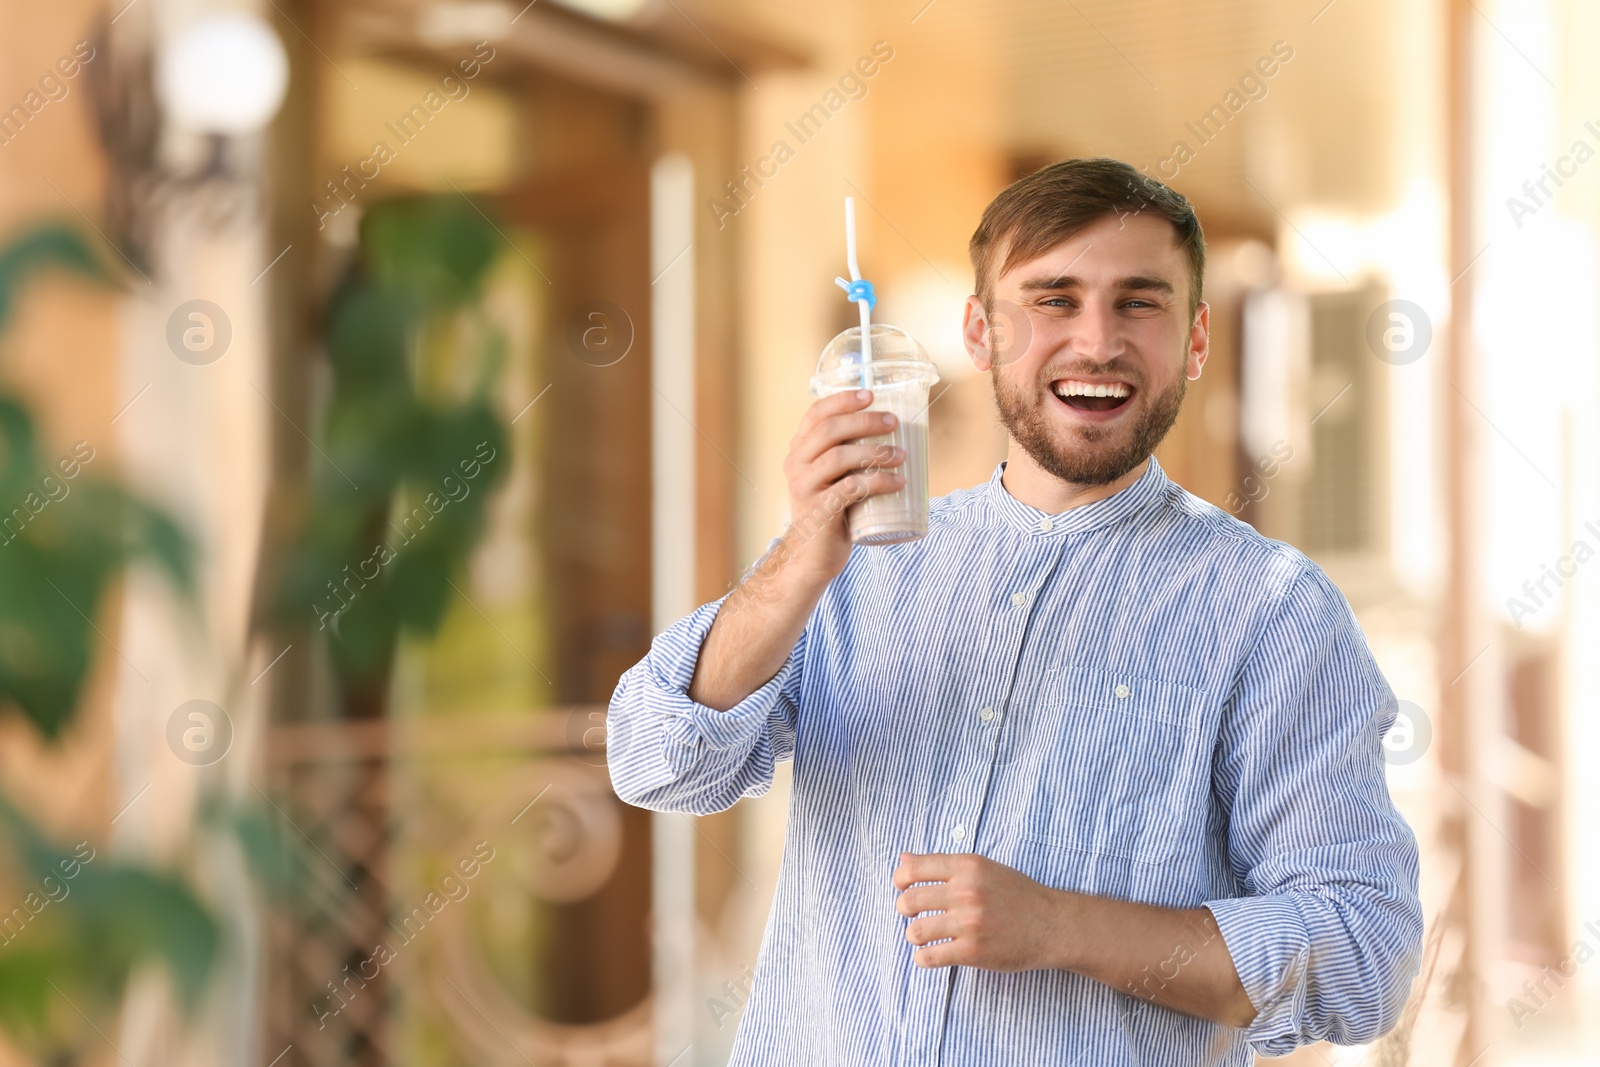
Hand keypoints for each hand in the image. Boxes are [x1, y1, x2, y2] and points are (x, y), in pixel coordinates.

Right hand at [780, 390, 905, 578]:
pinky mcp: (818, 510)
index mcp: (799, 450)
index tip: (871, 395)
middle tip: (893, 422)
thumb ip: (850, 455)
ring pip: (839, 457)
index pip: (815, 414)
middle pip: (829, 431)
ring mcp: (804, 487)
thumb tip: (896, 432)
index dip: (842, 400)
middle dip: (865, 421)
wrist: (812, 556)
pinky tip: (899, 482)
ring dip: (875, 451)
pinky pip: (851, 489)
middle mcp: (796, 465)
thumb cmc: (832, 511)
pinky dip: (879, 482)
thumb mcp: (834, 478)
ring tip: (901, 455)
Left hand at [892, 852, 1064, 971]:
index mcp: (968, 866)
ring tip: (925, 935)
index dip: (900, 880)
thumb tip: (904, 859)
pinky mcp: (973, 951)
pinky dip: (924, 958)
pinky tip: (932, 954)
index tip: (903, 888)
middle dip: (905, 909)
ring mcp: (969, 922)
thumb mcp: (983, 868)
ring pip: (915, 931)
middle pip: (909, 900)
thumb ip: (943, 864)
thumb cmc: (1017, 895)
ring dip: (914, 935)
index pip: (914, 869)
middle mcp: (966, 891)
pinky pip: (930, 957)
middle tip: (913, 914)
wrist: (1052, 925)